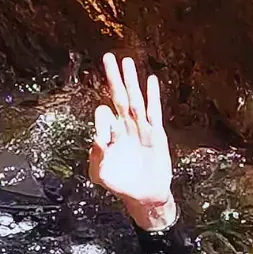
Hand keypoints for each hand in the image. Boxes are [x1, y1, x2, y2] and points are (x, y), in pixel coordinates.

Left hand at [89, 53, 176, 233]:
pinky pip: (154, 112)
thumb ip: (96, 155)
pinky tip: (151, 80)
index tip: (103, 122)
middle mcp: (125, 126)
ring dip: (131, 81)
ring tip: (127, 61)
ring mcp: (140, 128)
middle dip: (113, 78)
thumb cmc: (120, 183)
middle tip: (108, 58)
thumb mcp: (100, 173)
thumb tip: (98, 136)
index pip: (103, 115)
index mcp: (110, 134)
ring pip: (135, 99)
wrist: (143, 195)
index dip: (102, 116)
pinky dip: (152, 96)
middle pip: (118, 97)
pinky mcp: (156, 134)